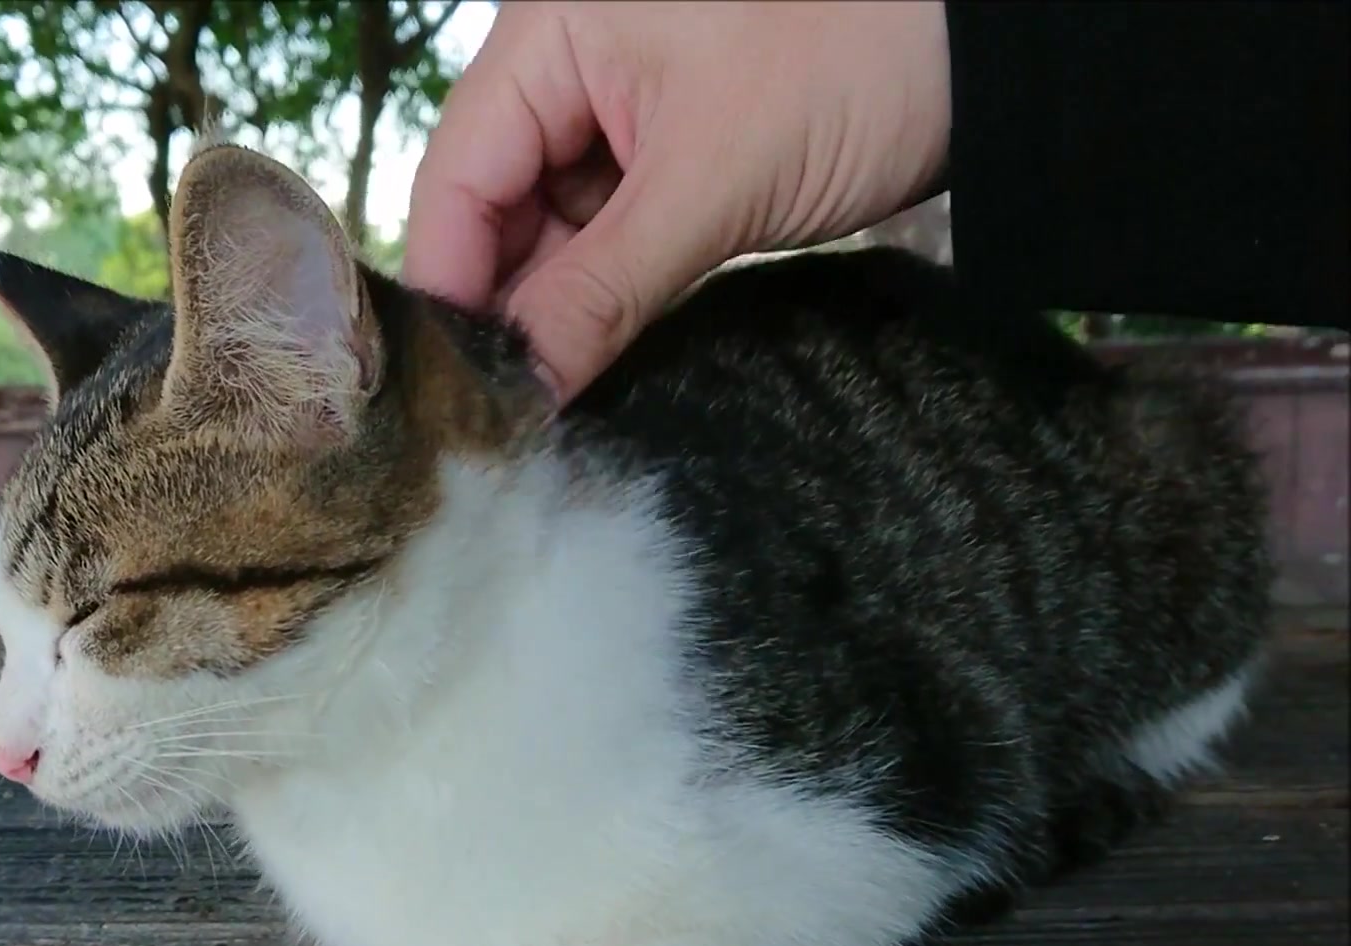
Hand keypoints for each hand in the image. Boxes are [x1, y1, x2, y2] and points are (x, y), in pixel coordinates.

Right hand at [402, 1, 952, 404]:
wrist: (988, 53)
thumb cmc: (854, 60)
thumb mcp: (714, 185)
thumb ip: (602, 291)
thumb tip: (523, 392)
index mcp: (549, 35)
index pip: (457, 175)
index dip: (450, 286)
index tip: (453, 391)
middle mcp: (566, 65)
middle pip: (494, 206)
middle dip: (507, 306)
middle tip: (509, 414)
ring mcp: (616, 110)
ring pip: (549, 230)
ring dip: (558, 309)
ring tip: (556, 396)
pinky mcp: (666, 154)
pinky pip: (607, 233)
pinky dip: (607, 294)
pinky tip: (602, 356)